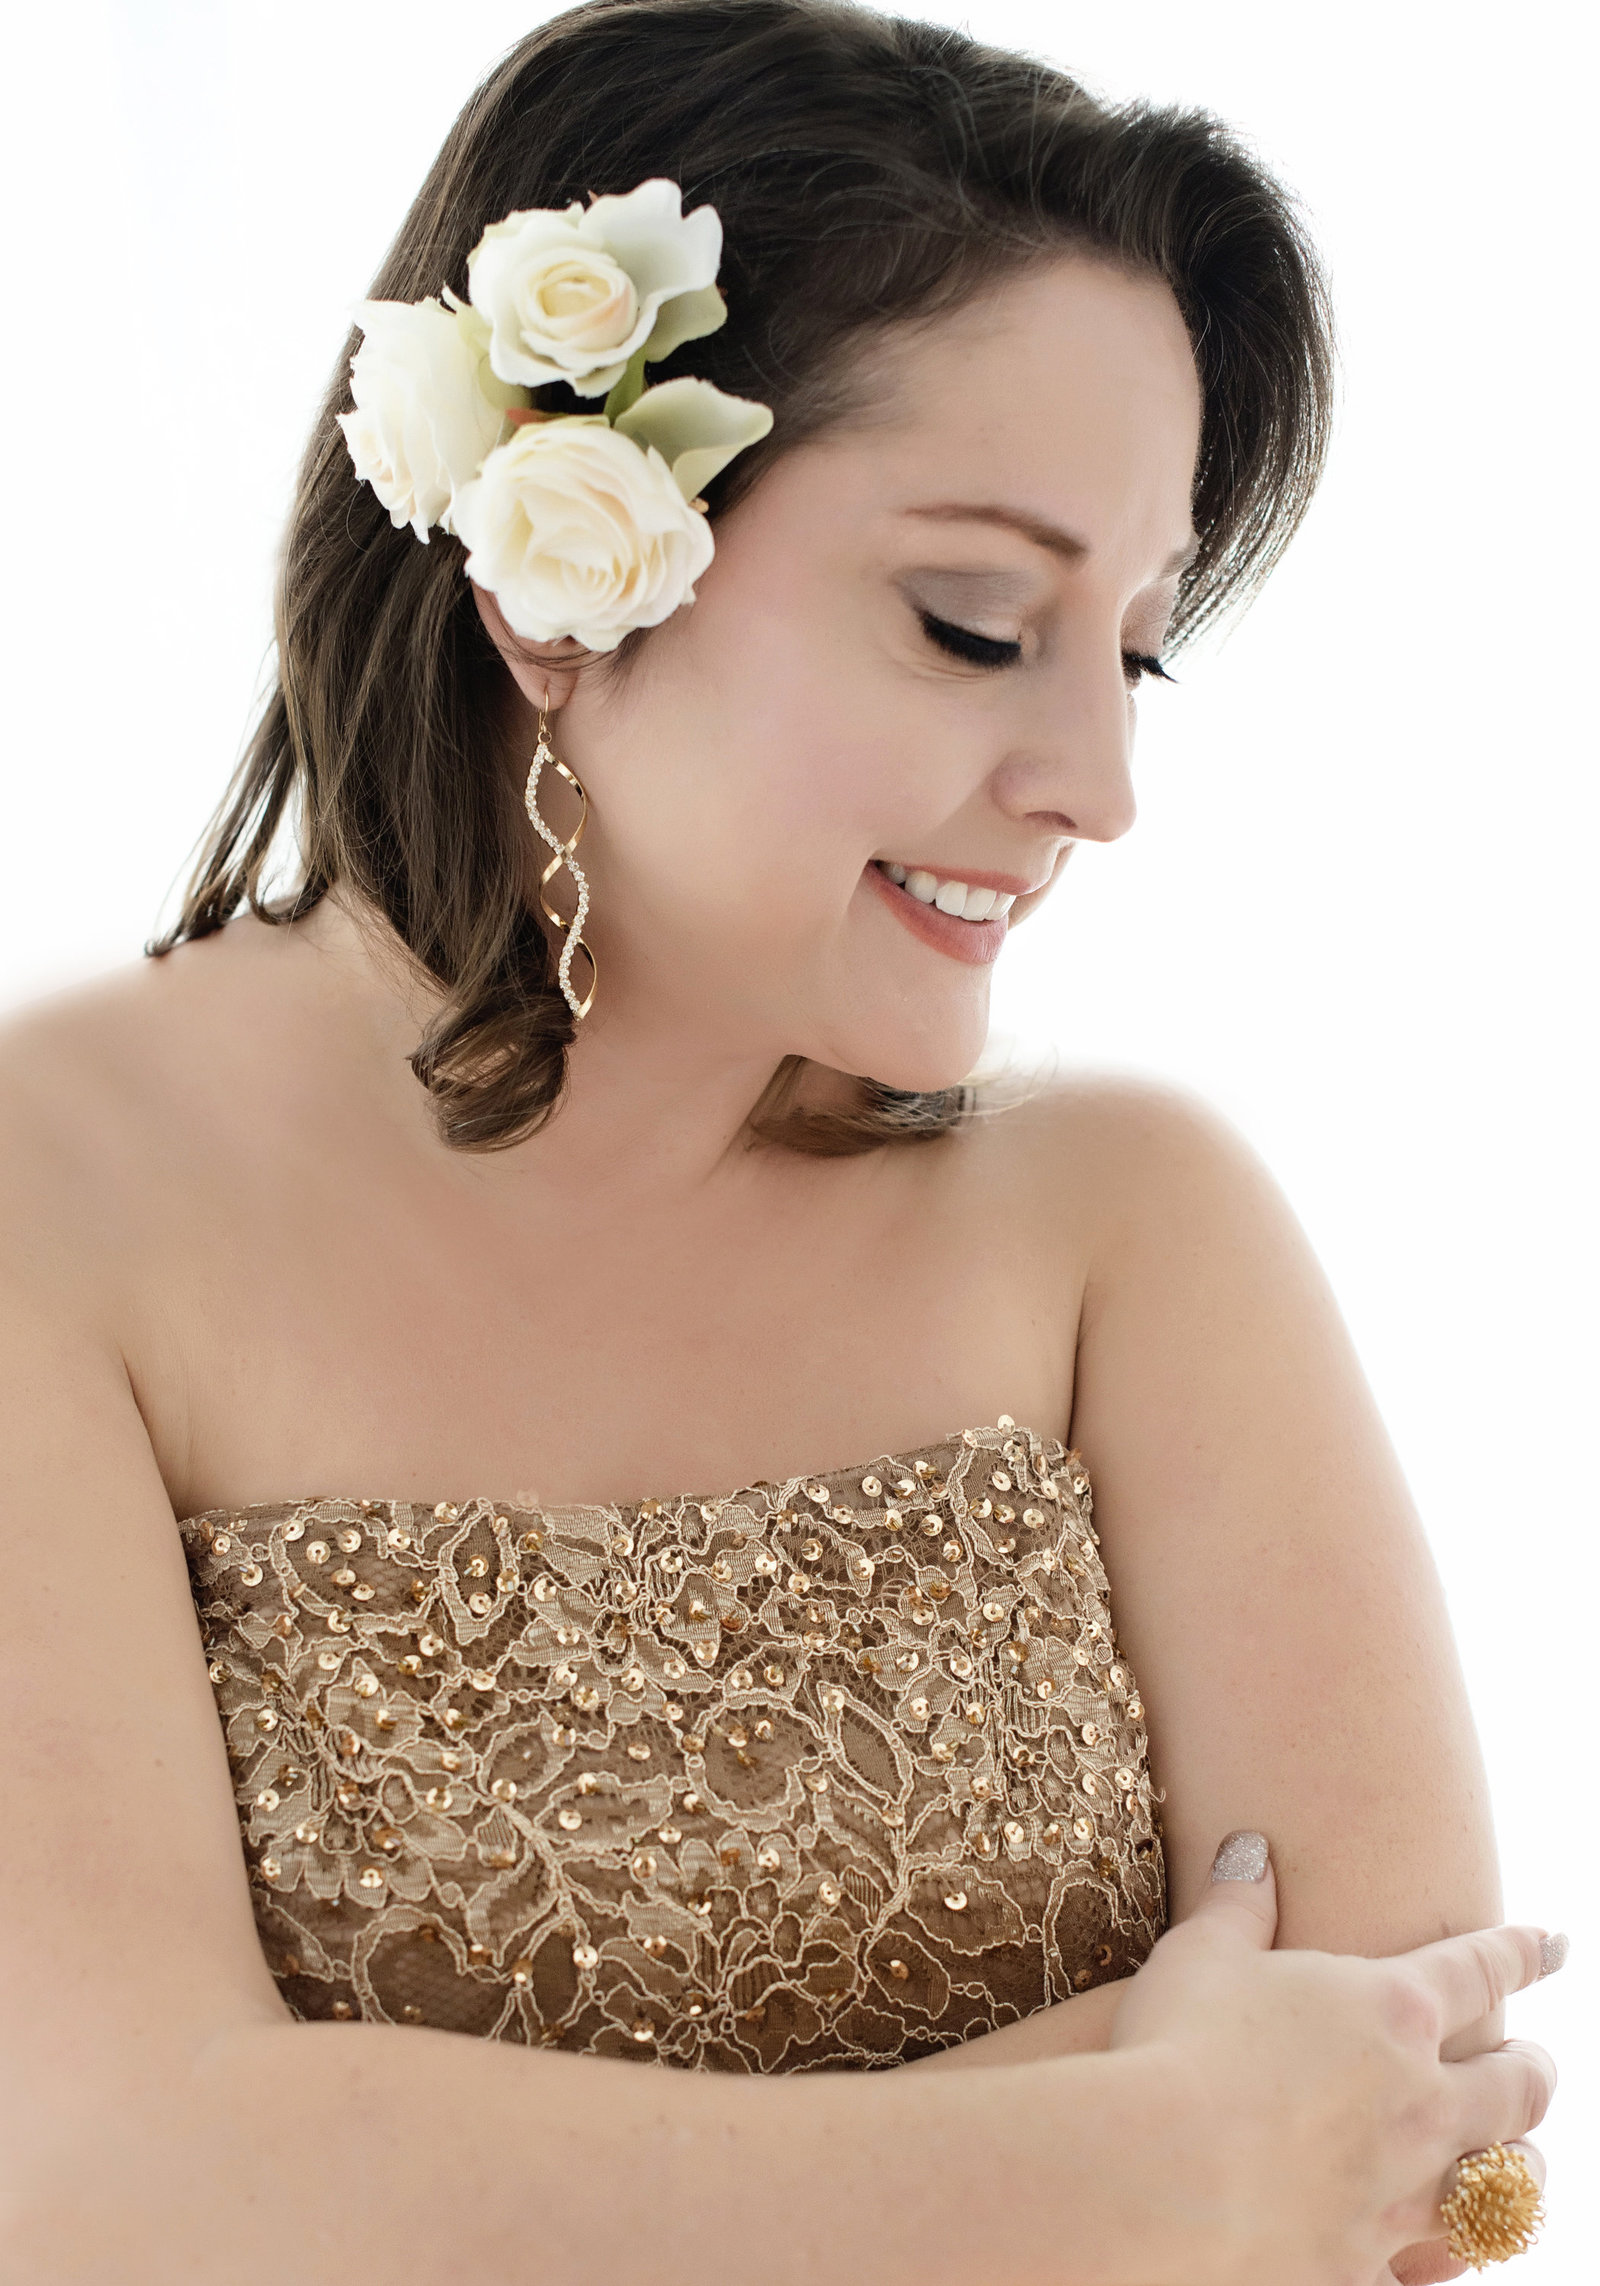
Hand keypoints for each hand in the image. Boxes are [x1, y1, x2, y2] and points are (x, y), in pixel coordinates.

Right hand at [1106, 1833, 1558, 2285]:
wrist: (1160, 2180)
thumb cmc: (1178, 2047)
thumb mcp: (1201, 1956)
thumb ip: (1238, 1903)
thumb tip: (1252, 1848)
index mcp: (1389, 2010)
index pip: (1477, 1971)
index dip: (1519, 1953)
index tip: (1551, 1945)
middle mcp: (1420, 2102)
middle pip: (1516, 2086)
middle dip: (1533, 2069)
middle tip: (1535, 2061)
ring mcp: (1404, 2194)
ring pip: (1505, 2187)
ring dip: (1520, 2169)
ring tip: (1522, 2163)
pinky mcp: (1368, 2267)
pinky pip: (1433, 2271)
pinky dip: (1444, 2260)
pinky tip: (1443, 2256)